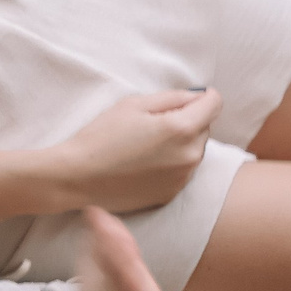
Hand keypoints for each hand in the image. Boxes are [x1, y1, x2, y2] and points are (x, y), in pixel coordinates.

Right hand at [45, 88, 222, 213]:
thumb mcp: (132, 104)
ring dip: (179, 144)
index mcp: (182, 128)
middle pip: (204, 127)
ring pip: (194, 150)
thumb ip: (173, 97)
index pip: (215, 103)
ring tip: (144, 148)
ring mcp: (182, 178)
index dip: (201, 96)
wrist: (75, 178)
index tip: (185, 100)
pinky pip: (182, 171)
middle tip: (150, 126)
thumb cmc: (99, 137)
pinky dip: (169, 164)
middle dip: (186, 122)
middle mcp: (189, 155)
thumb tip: (199, 97)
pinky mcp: (171, 194)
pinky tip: (142, 165)